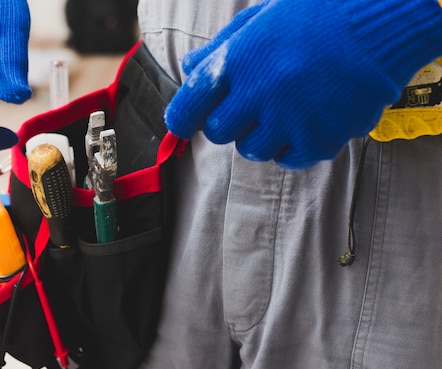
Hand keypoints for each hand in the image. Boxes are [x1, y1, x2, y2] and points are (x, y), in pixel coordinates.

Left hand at [165, 0, 441, 168]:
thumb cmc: (315, 16)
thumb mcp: (258, 21)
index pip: (187, 109)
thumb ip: (220, 49)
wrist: (378, 24)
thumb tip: (189, 70)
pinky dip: (293, 145)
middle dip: (229, 121)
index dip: (183, 120)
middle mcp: (257, 95)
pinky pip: (288, 160)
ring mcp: (288, 122)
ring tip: (287, 106)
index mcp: (237, 63)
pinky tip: (308, 118)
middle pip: (219, 133)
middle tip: (253, 104)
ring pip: (252, 150)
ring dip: (262, 134)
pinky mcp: (317, 142)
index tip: (187, 122)